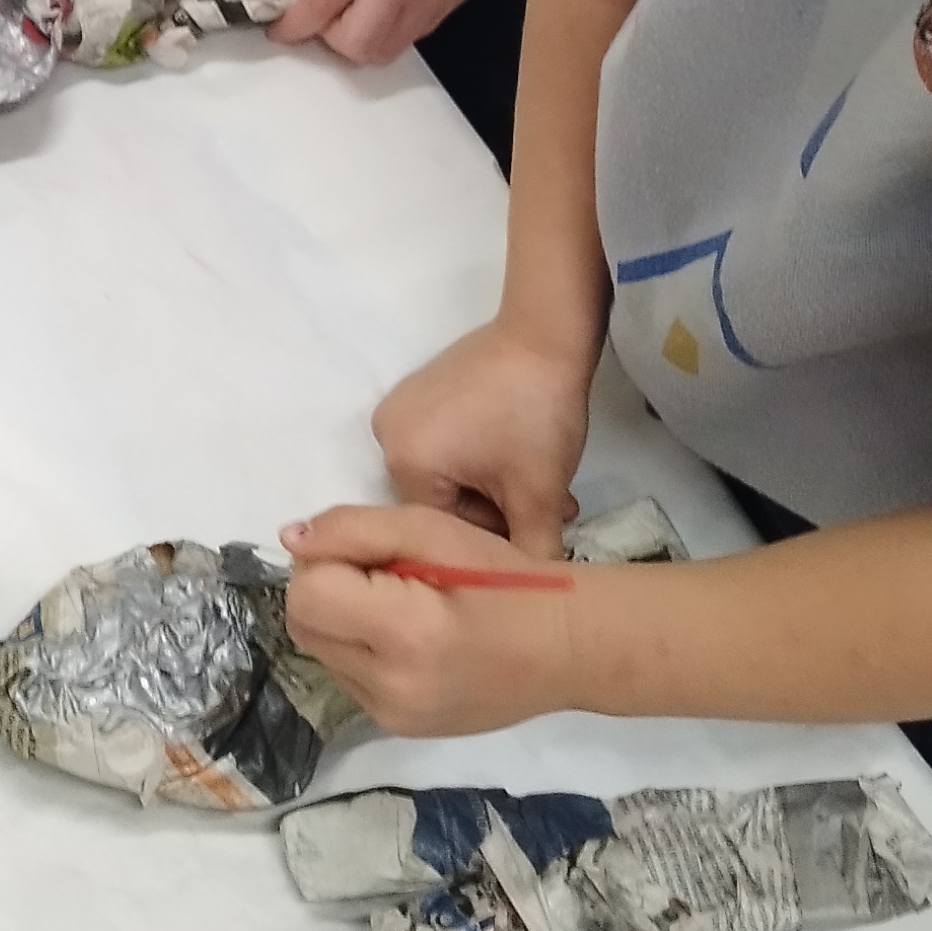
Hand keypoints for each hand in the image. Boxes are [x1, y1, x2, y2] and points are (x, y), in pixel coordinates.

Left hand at [272, 0, 551, 61]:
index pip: (316, 7)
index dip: (289, 24)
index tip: (276, 24)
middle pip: (350, 45)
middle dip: (326, 37)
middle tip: (320, 9)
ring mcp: (427, 2)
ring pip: (382, 51)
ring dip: (357, 41)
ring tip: (352, 8)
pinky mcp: (449, 7)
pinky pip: (408, 37)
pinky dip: (387, 32)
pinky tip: (384, 2)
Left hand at [278, 504, 585, 734]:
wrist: (566, 649)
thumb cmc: (505, 580)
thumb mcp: (432, 530)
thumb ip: (353, 529)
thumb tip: (290, 540)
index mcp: (404, 633)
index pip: (307, 593)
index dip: (327, 560)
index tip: (373, 553)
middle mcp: (391, 687)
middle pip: (303, 624)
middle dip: (325, 588)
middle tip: (383, 573)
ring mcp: (393, 716)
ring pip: (320, 651)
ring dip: (341, 620)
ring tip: (400, 605)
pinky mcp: (399, 729)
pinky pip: (348, 677)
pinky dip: (361, 650)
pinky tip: (408, 638)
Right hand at [372, 312, 594, 550]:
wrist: (545, 334)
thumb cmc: (534, 415)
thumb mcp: (538, 494)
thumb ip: (531, 555)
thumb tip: (531, 596)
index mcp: (402, 461)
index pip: (439, 530)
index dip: (491, 535)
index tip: (535, 524)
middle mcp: (385, 434)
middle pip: (440, 502)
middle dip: (495, 510)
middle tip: (545, 502)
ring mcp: (399, 406)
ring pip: (445, 474)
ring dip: (489, 484)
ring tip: (537, 476)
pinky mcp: (419, 388)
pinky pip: (443, 442)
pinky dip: (477, 454)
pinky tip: (515, 446)